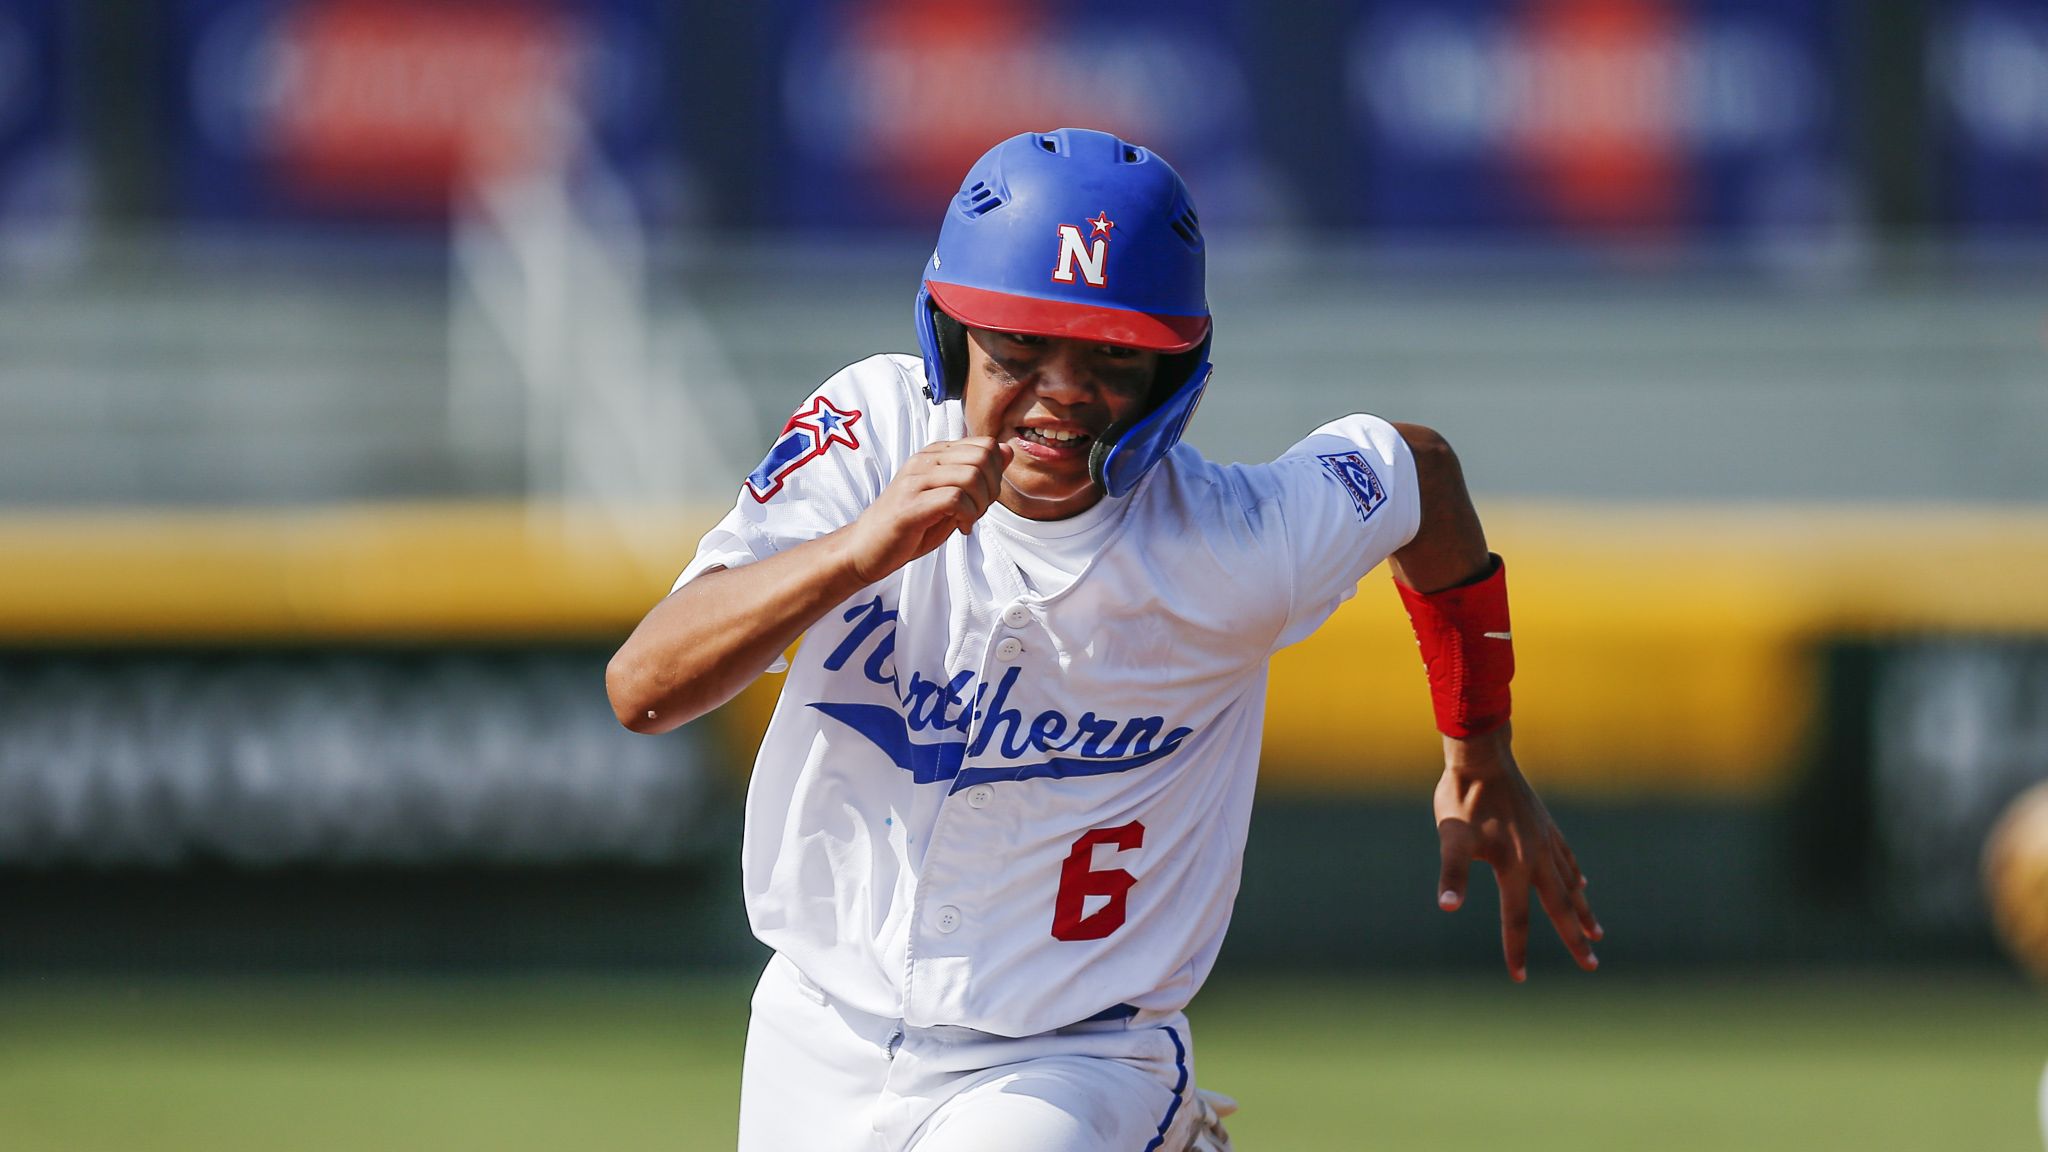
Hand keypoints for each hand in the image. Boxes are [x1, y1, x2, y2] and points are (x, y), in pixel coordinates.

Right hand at [842, 437, 1010, 583]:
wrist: (866, 547)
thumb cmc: (910, 525)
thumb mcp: (949, 496)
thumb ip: (977, 474)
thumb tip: (1006, 451)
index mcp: (934, 454)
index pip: (985, 445)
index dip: (996, 473)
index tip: (983, 497)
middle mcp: (924, 460)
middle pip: (982, 457)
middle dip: (992, 488)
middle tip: (978, 511)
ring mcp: (915, 480)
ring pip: (971, 476)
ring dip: (980, 504)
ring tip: (967, 520)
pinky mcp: (910, 505)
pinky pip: (955, 499)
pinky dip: (967, 516)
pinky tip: (960, 528)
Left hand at [1433, 725, 1602, 980]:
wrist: (1482, 756)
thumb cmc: (1462, 798)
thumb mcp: (1451, 838)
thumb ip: (1452, 874)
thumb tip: (1447, 906)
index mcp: (1514, 866)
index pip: (1515, 919)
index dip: (1516, 950)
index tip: (1520, 978)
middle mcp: (1537, 857)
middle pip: (1560, 907)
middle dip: (1574, 939)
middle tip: (1592, 965)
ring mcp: (1545, 840)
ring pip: (1570, 884)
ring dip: (1582, 910)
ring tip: (1597, 933)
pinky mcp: (1545, 825)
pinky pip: (1567, 857)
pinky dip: (1575, 874)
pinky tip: (1582, 882)